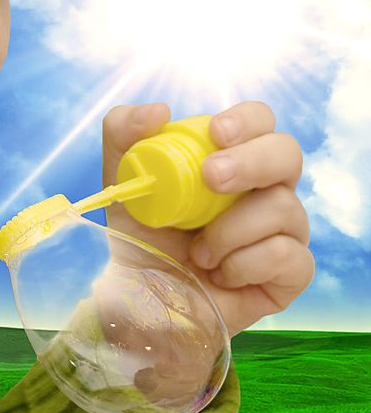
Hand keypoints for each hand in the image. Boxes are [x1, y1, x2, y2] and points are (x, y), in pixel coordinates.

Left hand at [101, 101, 314, 336]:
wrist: (139, 301)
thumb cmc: (139, 238)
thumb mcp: (122, 181)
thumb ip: (123, 134)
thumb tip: (159, 111)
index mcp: (231, 161)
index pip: (260, 123)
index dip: (247, 121)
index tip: (217, 133)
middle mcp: (264, 191)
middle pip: (288, 154)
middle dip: (252, 161)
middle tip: (211, 179)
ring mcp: (283, 232)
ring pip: (284, 208)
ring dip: (228, 231)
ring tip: (197, 253)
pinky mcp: (290, 275)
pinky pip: (289, 257)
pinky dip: (244, 265)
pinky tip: (219, 276)